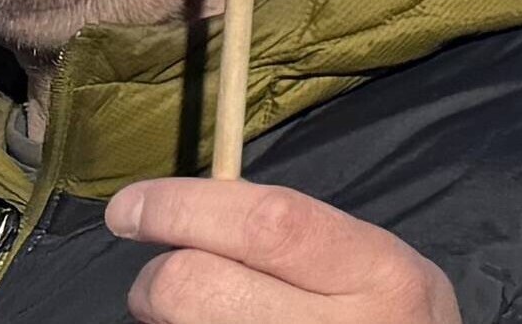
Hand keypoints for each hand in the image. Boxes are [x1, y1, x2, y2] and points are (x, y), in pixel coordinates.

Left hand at [107, 177, 462, 323]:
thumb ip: (304, 236)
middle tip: (167, 281)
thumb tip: (191, 214)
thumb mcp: (376, 266)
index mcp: (377, 274)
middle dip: (159, 276)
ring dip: (166, 320)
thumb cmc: (389, 319)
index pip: (264, 225)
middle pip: (191, 284)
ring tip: (208, 318)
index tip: (132, 207)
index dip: (182, 207)